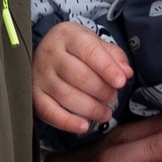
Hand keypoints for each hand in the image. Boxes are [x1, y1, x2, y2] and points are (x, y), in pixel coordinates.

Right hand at [32, 17, 132, 137]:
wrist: (47, 52)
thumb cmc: (77, 50)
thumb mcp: (97, 44)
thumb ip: (114, 57)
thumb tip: (126, 73)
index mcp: (68, 35)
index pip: (89, 51)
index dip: (107, 68)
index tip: (121, 82)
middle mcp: (50, 53)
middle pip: (79, 76)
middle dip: (102, 91)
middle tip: (113, 98)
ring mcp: (40, 74)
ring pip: (66, 96)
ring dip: (91, 109)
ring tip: (105, 112)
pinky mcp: (35, 94)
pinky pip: (49, 112)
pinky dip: (67, 122)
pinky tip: (84, 126)